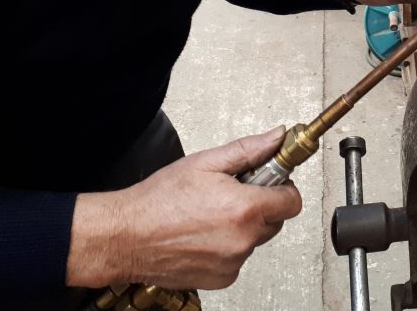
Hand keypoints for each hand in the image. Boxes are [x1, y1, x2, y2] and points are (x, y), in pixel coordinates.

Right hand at [66, 125, 300, 289]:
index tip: (269, 182)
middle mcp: (242, 240)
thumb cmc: (159, 200)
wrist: (125, 236)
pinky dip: (227, 248)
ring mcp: (232, 263)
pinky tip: (203, 234)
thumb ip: (249, 150)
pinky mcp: (221, 279)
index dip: (282, 187)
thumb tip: (277, 138)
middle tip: (231, 194)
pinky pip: (237, 259)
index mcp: (244, 208)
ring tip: (210, 215)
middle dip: (260, 206)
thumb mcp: (206, 162)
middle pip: (275, 221)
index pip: (292, 201)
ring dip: (242, 228)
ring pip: (255, 240)